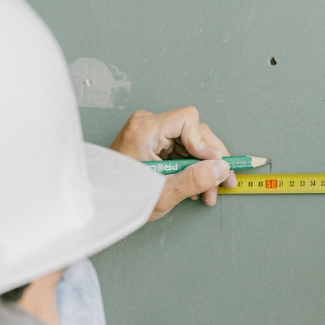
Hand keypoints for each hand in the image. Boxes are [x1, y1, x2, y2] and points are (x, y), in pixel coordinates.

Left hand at [109, 106, 237, 220]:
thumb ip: (194, 180)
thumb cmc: (122, 198)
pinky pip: (182, 149)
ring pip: (191, 142)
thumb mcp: (162, 193)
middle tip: (223, 181)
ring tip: (209, 192)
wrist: (100, 205)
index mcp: (145, 130)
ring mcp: (151, 133)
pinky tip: (196, 186)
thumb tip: (220, 169)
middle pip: (194, 131)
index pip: (188, 120)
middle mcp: (148, 125)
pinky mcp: (153, 143)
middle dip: (211, 160)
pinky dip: (192, 168)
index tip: (213, 166)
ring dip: (204, 167)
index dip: (205, 143)